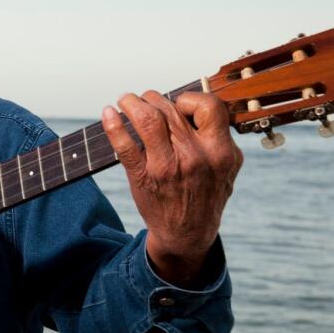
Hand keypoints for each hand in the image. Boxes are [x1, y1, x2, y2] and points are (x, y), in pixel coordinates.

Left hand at [102, 91, 242, 285]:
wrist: (188, 234)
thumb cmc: (205, 196)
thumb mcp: (226, 167)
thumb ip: (218, 138)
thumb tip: (198, 106)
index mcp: (220, 151)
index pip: (208, 106)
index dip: (190, 99)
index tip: (178, 105)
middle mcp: (195, 156)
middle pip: (170, 109)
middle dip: (153, 99)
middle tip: (144, 101)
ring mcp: (168, 166)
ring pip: (147, 118)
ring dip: (132, 103)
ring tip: (126, 101)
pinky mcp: (144, 176)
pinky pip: (125, 144)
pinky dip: (113, 125)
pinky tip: (107, 114)